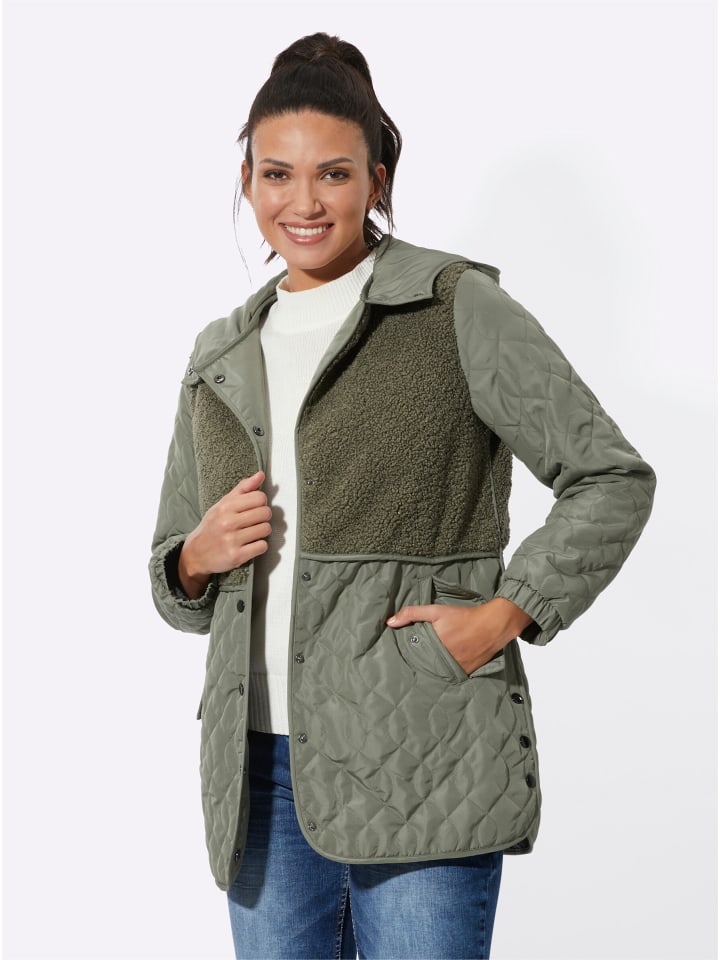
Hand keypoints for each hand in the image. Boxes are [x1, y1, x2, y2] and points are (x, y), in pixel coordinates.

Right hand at [178, 471, 270, 597]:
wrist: (195, 554)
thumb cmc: (212, 527)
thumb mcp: (223, 504)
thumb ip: (243, 489)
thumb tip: (261, 475)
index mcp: (225, 506)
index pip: (259, 497)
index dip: (261, 503)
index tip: (254, 508)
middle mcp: (228, 522)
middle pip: (265, 513)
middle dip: (263, 517)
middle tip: (254, 522)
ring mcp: (232, 540)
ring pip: (265, 529)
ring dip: (262, 532)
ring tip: (252, 533)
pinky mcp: (236, 556)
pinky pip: (262, 546)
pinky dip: (259, 546)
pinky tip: (250, 545)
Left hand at [386, 598, 532, 673]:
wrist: (494, 624)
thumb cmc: (465, 616)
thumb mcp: (436, 611)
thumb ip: (412, 614)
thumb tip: (390, 622)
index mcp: (435, 644)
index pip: (414, 655)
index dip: (409, 656)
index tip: (400, 657)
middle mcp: (445, 658)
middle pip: (425, 665)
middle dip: (420, 663)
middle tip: (413, 663)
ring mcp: (456, 667)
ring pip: (438, 671)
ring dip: (433, 668)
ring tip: (428, 665)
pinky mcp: (466, 672)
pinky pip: (451, 674)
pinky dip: (446, 671)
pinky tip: (444, 665)